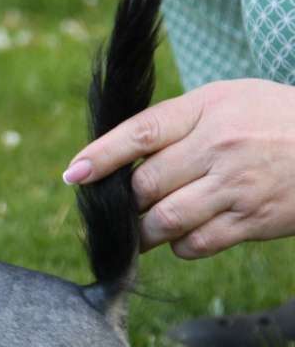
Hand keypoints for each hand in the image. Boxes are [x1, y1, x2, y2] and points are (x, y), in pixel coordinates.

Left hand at [63, 79, 294, 258]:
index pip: (142, 132)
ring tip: (145, 229)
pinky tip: (187, 234)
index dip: (102, 155)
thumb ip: (174, 124)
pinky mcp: (252, 220)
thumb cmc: (271, 120)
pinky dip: (180, 246)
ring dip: (144, 232)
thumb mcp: (227, 100)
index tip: (75, 174)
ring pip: (163, 221)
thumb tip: (113, 158)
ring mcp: (236, 185)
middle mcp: (219, 145)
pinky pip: (195, 244)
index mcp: (208, 108)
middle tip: (123, 208)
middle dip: (126, 203)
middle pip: (144, 185)